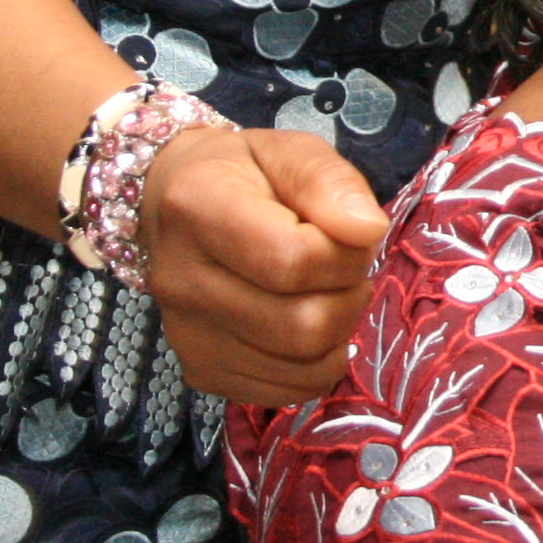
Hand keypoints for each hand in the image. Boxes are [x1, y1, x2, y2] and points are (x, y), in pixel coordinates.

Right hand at [139, 127, 389, 405]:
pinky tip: (305, 325)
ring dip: (338, 331)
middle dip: (348, 296)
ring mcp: (185, 335)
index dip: (345, 253)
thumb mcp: (289, 150)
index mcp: (197, 209)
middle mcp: (180, 280)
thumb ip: (331, 182)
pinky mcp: (200, 372)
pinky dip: (316, 365)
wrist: (174, 202)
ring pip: (301, 366)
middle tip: (343, 268)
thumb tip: (368, 231)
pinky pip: (287, 392)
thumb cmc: (242, 173)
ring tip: (324, 291)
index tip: (350, 233)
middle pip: (302, 325)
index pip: (293, 261)